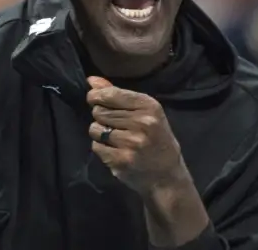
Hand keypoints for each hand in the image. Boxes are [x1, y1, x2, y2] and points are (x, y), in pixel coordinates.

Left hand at [87, 76, 186, 195]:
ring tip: (115, 138)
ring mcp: (131, 143)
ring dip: (100, 133)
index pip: (111, 94)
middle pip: (100, 111)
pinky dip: (102, 148)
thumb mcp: (146, 113)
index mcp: (149, 106)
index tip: (94, 99)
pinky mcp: (120, 160)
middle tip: (114, 124)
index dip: (96, 96)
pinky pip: (96, 146)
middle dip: (101, 116)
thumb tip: (91, 80)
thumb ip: (118, 95)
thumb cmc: (156, 139)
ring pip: (95, 128)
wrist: (166, 176)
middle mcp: (142, 123)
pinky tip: (115, 151)